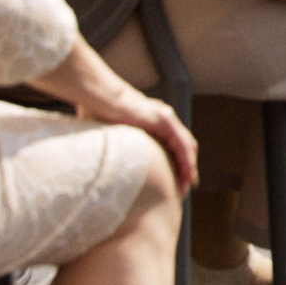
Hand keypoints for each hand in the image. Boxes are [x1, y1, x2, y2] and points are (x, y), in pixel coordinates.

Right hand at [27, 39, 198, 189]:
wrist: (99, 95)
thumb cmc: (96, 112)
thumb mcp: (110, 134)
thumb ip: (113, 145)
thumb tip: (98, 163)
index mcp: (152, 122)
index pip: (171, 145)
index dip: (175, 163)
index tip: (174, 182)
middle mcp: (163, 119)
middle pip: (182, 147)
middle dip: (185, 168)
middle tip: (184, 189)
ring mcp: (165, 118)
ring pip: (186, 146)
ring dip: (189, 167)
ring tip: (187, 186)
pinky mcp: (163, 120)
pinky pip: (182, 144)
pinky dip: (187, 160)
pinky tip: (188, 174)